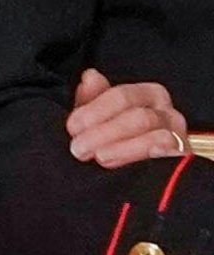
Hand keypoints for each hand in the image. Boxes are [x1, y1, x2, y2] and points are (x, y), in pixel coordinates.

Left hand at [67, 68, 187, 167]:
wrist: (141, 177)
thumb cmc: (116, 141)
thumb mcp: (100, 118)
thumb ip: (93, 99)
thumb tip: (89, 77)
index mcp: (147, 95)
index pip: (122, 96)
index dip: (94, 111)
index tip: (73, 127)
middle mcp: (166, 111)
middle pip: (138, 117)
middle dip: (104, 132)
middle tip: (79, 148)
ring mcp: (177, 135)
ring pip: (153, 135)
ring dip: (121, 147)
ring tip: (98, 156)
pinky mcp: (181, 156)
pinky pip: (165, 152)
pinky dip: (141, 155)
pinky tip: (120, 161)